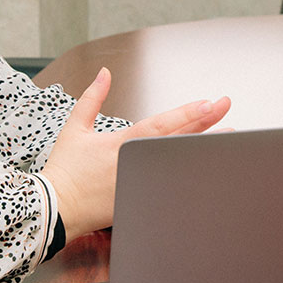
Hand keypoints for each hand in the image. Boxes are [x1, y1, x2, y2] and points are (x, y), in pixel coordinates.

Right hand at [41, 68, 229, 238]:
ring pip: (177, 164)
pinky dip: (187, 175)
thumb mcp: (75, 128)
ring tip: (228, 135)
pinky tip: (205, 167)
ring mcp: (139, 184)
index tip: (209, 103)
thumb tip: (104, 72)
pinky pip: (168, 187)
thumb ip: (92, 98)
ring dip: (202, 148)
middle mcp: (134, 163)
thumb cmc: (65, 170)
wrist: (54, 210)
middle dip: (204, 123)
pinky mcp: (139, 202)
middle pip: (175, 141)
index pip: (160, 125)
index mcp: (120, 143)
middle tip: (225, 106)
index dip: (186, 114)